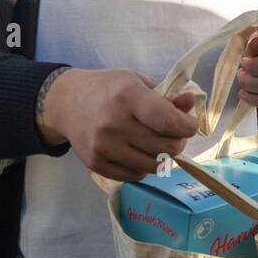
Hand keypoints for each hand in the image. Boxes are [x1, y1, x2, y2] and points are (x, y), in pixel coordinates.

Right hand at [37, 68, 199, 181]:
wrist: (67, 103)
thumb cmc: (109, 89)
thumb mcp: (138, 82)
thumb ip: (167, 95)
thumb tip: (191, 102)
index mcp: (127, 97)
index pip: (167, 121)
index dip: (187, 126)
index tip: (189, 124)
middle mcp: (114, 124)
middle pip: (166, 147)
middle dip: (178, 141)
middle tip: (174, 134)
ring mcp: (104, 147)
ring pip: (154, 166)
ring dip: (163, 157)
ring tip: (158, 143)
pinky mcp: (97, 164)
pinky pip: (136, 175)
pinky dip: (144, 166)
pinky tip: (139, 151)